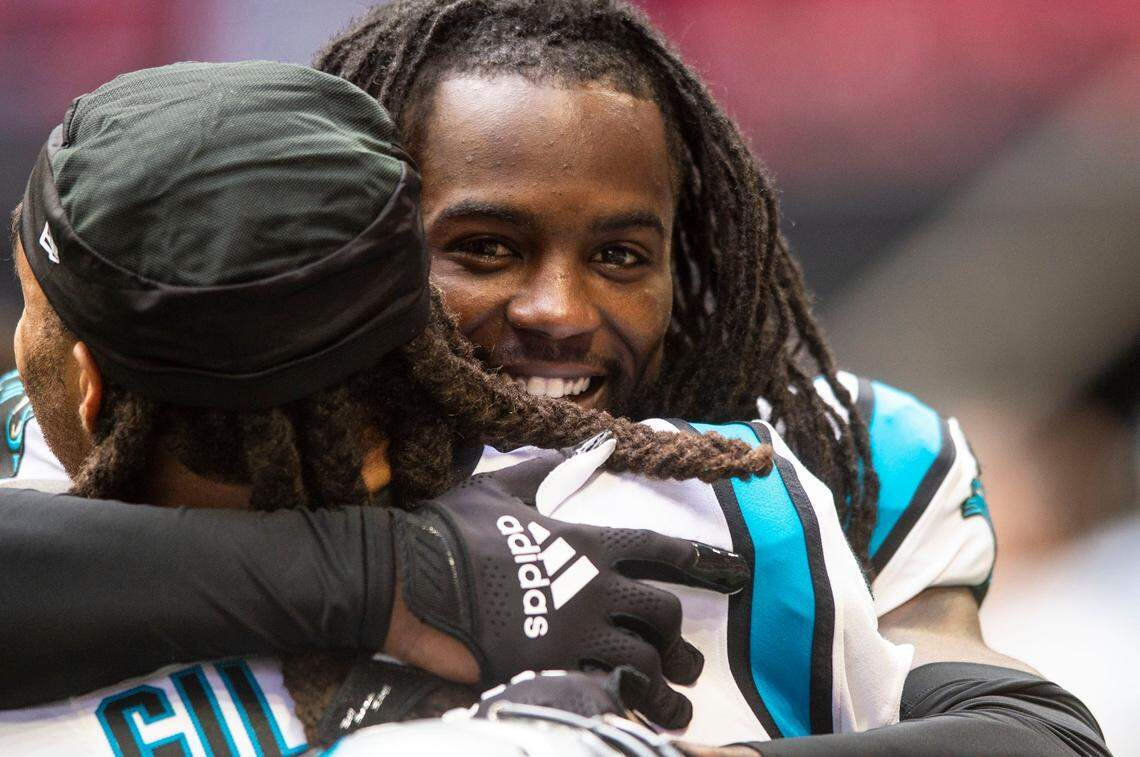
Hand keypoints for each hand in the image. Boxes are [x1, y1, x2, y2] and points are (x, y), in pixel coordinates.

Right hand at [386, 472, 748, 728]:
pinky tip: (630, 714)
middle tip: (686, 660)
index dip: (702, 561)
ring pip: (645, 662)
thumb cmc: (451, 529)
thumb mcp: (503, 486)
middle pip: (662, 613)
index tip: (736, 572)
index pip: (659, 549)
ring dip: (666, 687)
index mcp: (585, 542)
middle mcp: (592, 587)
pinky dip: (625, 705)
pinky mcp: (548, 668)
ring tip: (675, 706)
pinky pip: (605, 692)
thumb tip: (595, 438)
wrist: (404, 575)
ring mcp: (573, 631)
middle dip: (680, 639)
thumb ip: (553, 468)